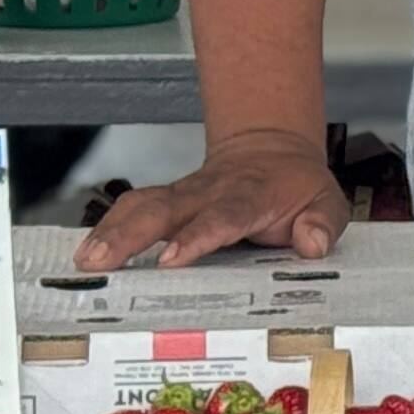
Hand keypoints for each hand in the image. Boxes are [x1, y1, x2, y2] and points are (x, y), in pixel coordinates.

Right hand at [75, 128, 348, 269]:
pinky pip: (133, 209)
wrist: (272, 152)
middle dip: (131, 234)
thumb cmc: (298, 187)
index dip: (196, 236)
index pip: (222, 217)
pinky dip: (107, 227)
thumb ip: (323, 224)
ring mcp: (184, 194)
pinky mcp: (167, 200)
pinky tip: (86, 252)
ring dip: (110, 230)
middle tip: (101, 260)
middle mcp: (210, 192)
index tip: (170, 258)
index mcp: (250, 196)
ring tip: (85, 261)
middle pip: (165, 208)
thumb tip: (312, 244)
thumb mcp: (328, 202)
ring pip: (141, 205)